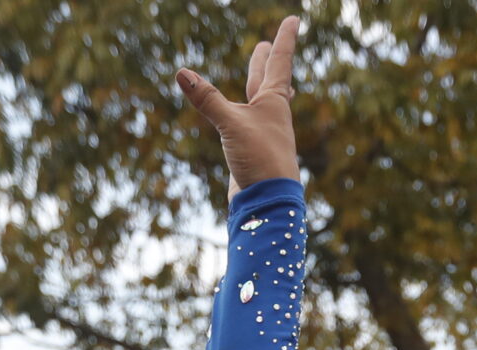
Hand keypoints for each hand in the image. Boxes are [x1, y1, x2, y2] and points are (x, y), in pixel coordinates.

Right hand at [177, 16, 301, 195]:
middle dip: (266, 61)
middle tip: (265, 44)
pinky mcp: (252, 153)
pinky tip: (240, 121)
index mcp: (274, 102)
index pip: (279, 62)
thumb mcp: (231, 124)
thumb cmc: (260, 160)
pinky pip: (245, 126)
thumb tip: (182, 73)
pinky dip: (241, 115)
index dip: (285, 39)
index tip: (295, 19)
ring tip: (257, 77)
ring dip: (257, 86)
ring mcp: (263, 134)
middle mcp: (272, 115)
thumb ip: (207, 99)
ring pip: (258, 103)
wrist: (269, 204)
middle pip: (268, 80)